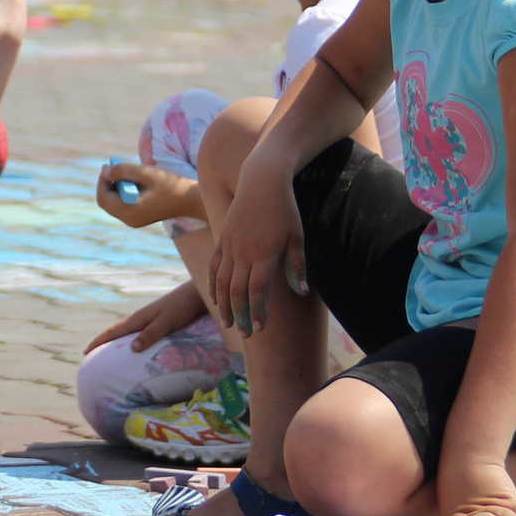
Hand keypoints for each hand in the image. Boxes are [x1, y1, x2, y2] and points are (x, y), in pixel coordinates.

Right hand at [85, 279, 206, 354]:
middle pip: (115, 332)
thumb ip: (151, 334)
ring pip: (125, 332)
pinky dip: (128, 341)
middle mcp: (140, 319)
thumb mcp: (166, 322)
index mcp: (138, 319)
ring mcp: (147, 319)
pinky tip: (133, 347)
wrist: (196, 294)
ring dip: (114, 342)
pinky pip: (136, 333)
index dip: (98, 342)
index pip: (112, 332)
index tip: (85, 352)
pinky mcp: (156, 321)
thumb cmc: (182, 307)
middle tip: (91, 356)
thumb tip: (132, 348)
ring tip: (108, 354)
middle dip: (102, 343)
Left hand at [95, 161, 197, 227]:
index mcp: (130, 212)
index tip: (109, 165)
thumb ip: (124, 170)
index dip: (102, 180)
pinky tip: (137, 182)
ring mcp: (134, 221)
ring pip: (114, 202)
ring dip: (117, 186)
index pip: (104, 197)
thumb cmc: (172, 185)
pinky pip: (123, 204)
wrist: (193, 200)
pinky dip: (124, 192)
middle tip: (116, 166)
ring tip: (132, 174)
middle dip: (108, 183)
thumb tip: (105, 171)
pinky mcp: (139, 218)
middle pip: (106, 201)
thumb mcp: (147, 173)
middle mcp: (129, 220)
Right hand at [208, 159, 305, 335]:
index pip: (257, 291)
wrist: (262, 181)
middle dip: (241, 315)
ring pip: (222, 282)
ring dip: (224, 305)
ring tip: (228, 322)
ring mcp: (230, 246)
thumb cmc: (285, 209)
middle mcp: (243, 253)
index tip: (261, 328)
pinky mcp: (222, 239)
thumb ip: (297, 266)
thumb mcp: (297, 236)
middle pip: (237, 292)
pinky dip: (213, 284)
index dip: (258, 312)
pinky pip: (213, 266)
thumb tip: (302, 291)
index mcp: (264, 254)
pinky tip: (215, 298)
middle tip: (246, 334)